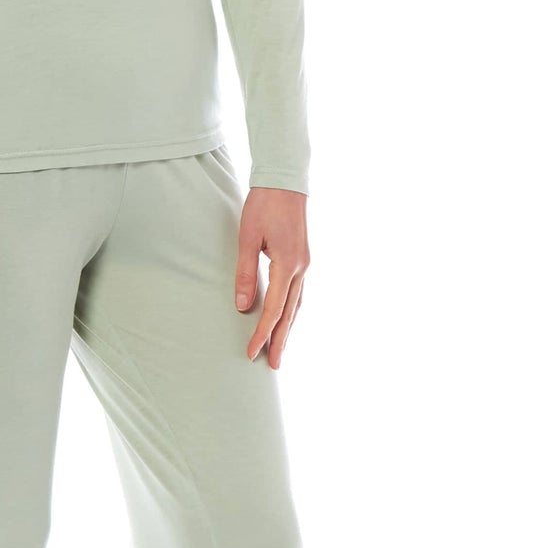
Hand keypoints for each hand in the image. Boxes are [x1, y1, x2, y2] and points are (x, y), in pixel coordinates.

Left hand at [235, 186, 308, 368]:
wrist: (285, 181)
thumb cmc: (263, 206)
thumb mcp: (247, 237)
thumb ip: (245, 273)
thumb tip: (243, 306)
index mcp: (287, 264)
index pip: (274, 308)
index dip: (262, 332)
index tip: (251, 352)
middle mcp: (301, 268)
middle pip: (291, 313)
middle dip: (280, 341)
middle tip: (272, 366)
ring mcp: (304, 264)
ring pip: (297, 305)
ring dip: (288, 329)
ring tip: (279, 350)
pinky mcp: (302, 259)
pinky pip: (298, 293)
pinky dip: (292, 312)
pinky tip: (285, 320)